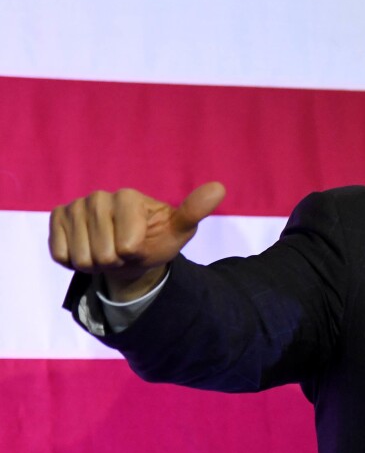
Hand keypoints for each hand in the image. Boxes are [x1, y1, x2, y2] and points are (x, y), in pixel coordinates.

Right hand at [49, 182, 225, 300]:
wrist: (128, 252)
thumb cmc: (156, 240)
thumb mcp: (179, 230)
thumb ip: (194, 211)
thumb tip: (220, 188)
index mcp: (129, 196)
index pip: (128, 245)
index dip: (135, 253)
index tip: (140, 244)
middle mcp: (100, 196)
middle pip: (103, 254)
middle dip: (115, 260)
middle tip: (122, 250)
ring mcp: (75, 206)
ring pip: (81, 257)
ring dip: (95, 263)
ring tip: (107, 250)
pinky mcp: (57, 218)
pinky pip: (60, 254)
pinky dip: (75, 262)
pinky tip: (87, 249)